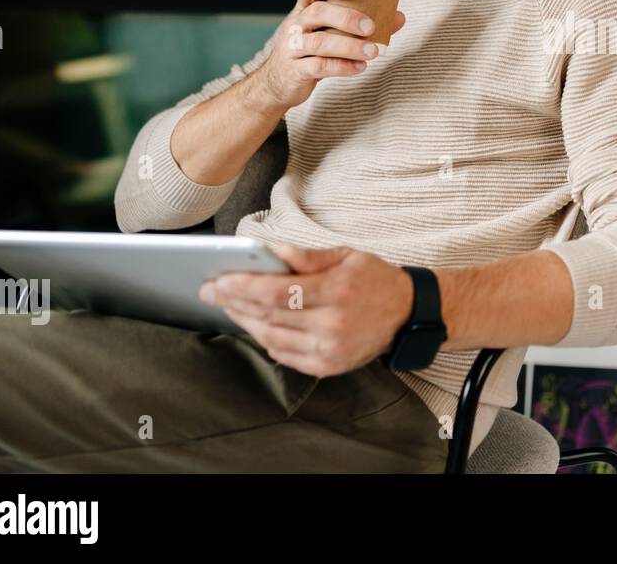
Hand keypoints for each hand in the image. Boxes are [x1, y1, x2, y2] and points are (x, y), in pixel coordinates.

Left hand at [198, 244, 415, 376]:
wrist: (406, 314)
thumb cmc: (374, 279)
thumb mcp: (347, 255)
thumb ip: (309, 256)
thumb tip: (272, 250)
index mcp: (337, 291)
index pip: (277, 292)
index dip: (242, 287)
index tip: (217, 281)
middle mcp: (332, 324)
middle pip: (269, 315)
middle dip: (234, 302)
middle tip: (210, 291)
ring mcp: (329, 349)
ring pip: (271, 337)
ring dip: (245, 321)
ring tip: (229, 306)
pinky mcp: (328, 366)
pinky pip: (284, 355)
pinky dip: (265, 339)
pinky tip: (256, 325)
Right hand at [251, 0, 406, 111]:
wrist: (279, 82)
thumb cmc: (312, 50)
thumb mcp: (330, 32)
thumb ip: (361, 24)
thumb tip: (399, 16)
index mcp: (304, 9)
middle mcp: (296, 25)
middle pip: (316, 13)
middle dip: (346, 17)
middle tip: (370, 26)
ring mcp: (293, 48)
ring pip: (318, 42)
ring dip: (349, 45)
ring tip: (373, 51)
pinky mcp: (296, 70)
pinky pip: (319, 66)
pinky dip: (342, 67)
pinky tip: (361, 67)